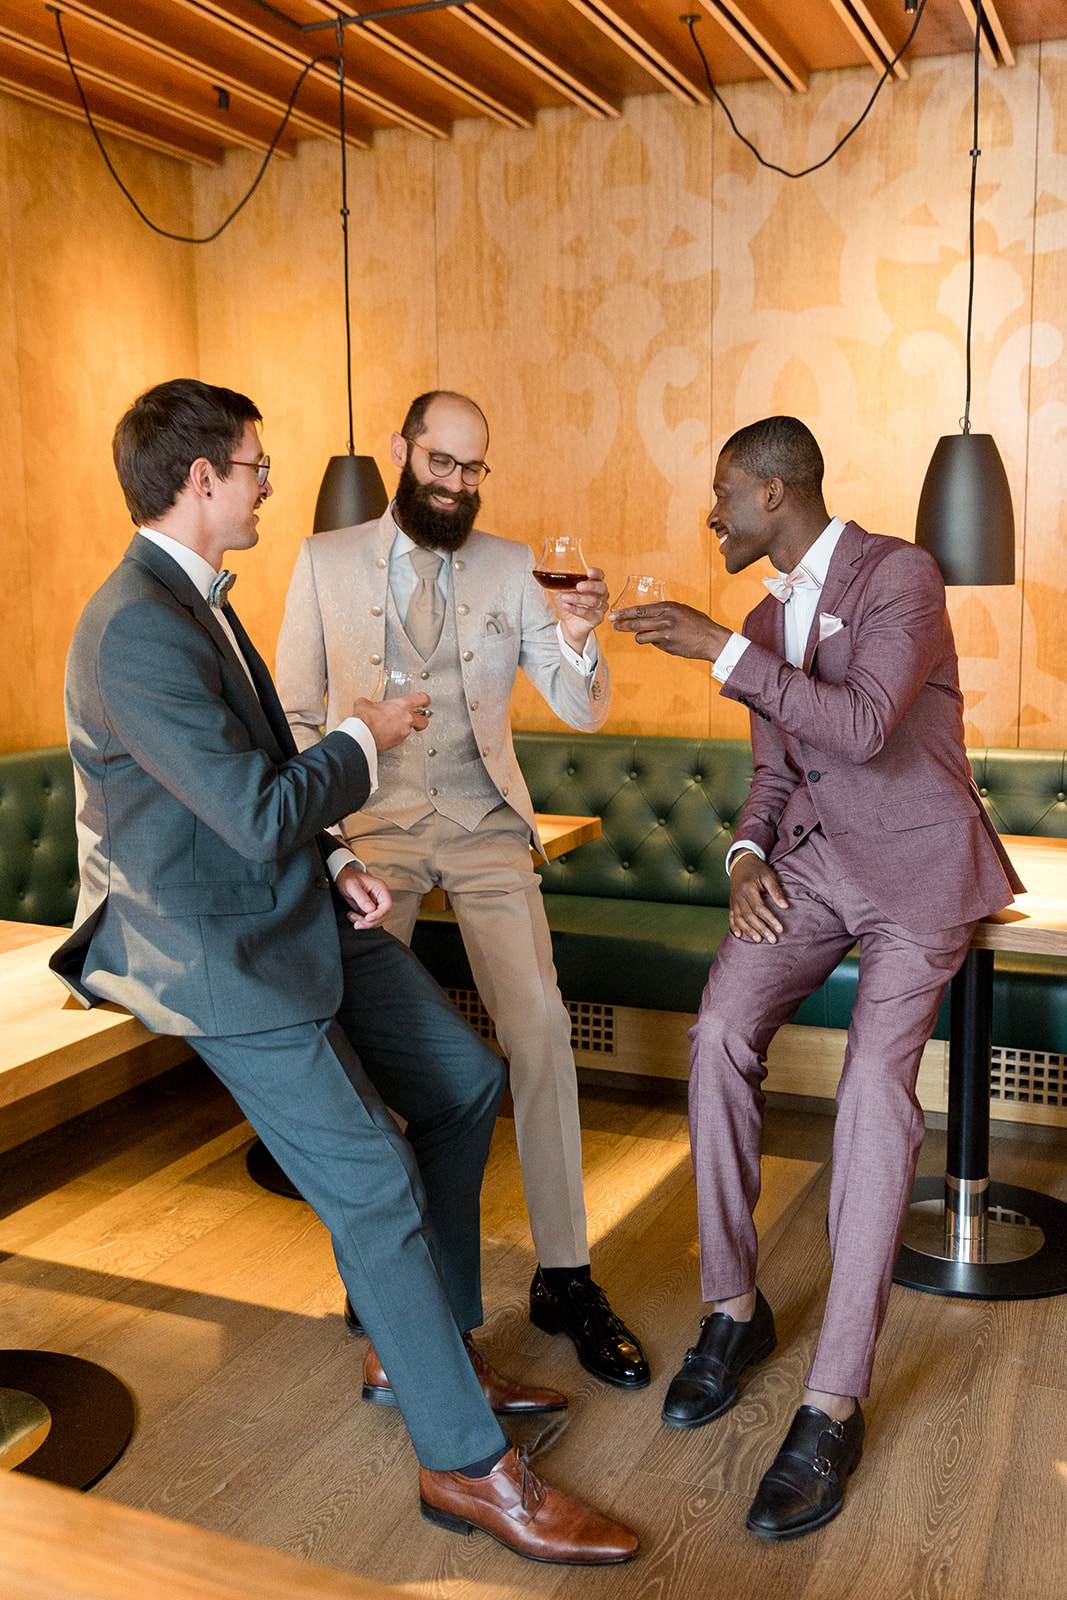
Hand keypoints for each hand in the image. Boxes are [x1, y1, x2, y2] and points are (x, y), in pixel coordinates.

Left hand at [335, 863, 392, 928]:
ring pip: (376, 920)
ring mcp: (374, 904)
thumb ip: (361, 897)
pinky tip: (352, 916)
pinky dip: (360, 921)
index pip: (387, 905)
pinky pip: (368, 920)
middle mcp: (380, 897)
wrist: (343, 876)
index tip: (368, 918)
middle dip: (370, 922)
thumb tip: (370, 909)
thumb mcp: (352, 885)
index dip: (379, 914)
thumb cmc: (349, 877)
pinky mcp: (368, 910)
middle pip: (382, 915)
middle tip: (358, 924)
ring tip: (352, 917)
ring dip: (364, 923)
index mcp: (380, 888)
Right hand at [354, 692, 429, 750]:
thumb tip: (365, 705)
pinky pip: (401, 738)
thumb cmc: (366, 719)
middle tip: (418, 720)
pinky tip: (387, 734)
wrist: (363, 734)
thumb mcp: (365, 703)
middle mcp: (407, 718)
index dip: (425, 700)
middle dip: (422, 720)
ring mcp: (404, 731)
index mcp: (402, 704)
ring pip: (411, 730)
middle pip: (424, 720)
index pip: (421, 698)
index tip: (425, 702)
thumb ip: (370, 703)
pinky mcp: (399, 741)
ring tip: (394, 728)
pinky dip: (395, 736)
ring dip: (404, 729)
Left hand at [556, 567, 608, 652]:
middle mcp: (601, 594)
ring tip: (565, 598)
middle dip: (590, 586)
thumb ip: (557, 581)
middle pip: (601, 587)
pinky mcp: (597, 618)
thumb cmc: (568, 604)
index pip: (600, 575)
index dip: (596, 573)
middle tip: (578, 586)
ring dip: (577, 598)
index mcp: (595, 584)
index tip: (589, 572)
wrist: (569, 624)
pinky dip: (576, 609)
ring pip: (593, 601)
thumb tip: (546, 569)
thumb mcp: (561, 591)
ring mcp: (601, 607)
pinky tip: (567, 606)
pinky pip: (588, 613)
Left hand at [611, 600, 731, 661]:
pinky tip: (660, 640)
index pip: (640, 610)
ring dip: (637, 636)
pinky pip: (652, 644)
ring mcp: (665, 635)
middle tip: (613, 625)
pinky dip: (652, 642)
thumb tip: (647, 608)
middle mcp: (664, 620)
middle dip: (621, 625)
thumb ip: (664, 608)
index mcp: (668, 608)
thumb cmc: (698, 622)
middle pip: (635, 623)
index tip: (613, 614)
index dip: (624, 613)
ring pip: (640, 637)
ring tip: (639, 634)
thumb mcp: (681, 609)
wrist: (711, 639)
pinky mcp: (666, 646)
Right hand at [729, 852, 788, 942]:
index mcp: (748, 888)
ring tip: (759, 940)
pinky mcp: (731, 903)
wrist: (742, 863)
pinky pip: (731, 917)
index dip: (770, 919)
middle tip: (772, 939)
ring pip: (740, 919)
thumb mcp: (769, 875)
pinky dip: (734, 926)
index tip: (780, 929)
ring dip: (749, 931)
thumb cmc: (758, 869)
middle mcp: (738, 896)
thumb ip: (776, 891)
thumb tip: (785, 906)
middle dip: (761, 929)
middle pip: (750, 917)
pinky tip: (739, 935)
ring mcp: (733, 900)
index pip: (759, 908)